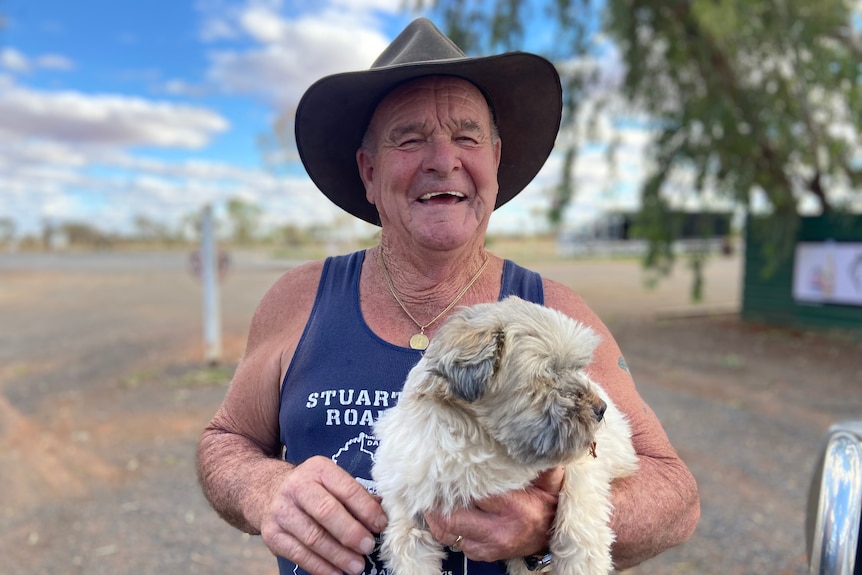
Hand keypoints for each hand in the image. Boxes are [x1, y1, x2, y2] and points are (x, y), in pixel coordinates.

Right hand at [260, 456, 387, 574]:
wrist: (268, 491)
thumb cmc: (312, 489)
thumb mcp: (331, 481)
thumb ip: (355, 496)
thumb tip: (382, 513)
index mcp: (319, 469)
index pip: (347, 489)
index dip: (366, 509)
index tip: (381, 526)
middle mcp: (297, 487)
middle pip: (327, 512)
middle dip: (351, 533)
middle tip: (368, 547)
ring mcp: (282, 511)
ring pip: (313, 537)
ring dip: (338, 555)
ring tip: (357, 566)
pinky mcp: (272, 534)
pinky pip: (299, 554)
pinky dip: (320, 566)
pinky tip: (336, 572)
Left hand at [423, 467, 563, 561]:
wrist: (552, 536)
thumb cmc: (547, 503)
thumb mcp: (549, 479)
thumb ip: (538, 461)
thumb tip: (528, 438)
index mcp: (513, 508)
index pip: (474, 492)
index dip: (455, 479)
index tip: (443, 465)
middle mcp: (498, 530)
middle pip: (453, 516)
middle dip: (436, 500)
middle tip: (425, 482)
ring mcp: (488, 546)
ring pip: (446, 531)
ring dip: (433, 514)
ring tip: (426, 496)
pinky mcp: (481, 554)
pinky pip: (451, 541)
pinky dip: (441, 526)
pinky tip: (436, 512)